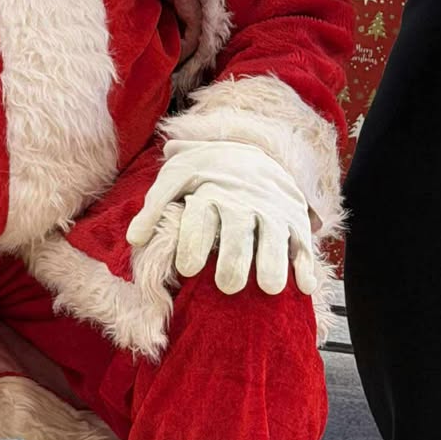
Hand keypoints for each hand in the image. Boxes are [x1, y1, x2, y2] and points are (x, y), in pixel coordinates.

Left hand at [127, 142, 314, 295]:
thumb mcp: (177, 176)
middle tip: (227, 286)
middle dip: (234, 259)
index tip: (188, 268)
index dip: (195, 241)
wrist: (251, 152)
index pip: (201, 217)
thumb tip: (135, 238)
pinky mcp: (296, 219)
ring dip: (272, 262)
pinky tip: (304, 286)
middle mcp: (242, 202)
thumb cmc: (206, 173)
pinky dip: (305, 264)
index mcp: (210, 192)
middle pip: (239, 232)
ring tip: (268, 287)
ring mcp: (272, 210)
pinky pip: (303, 242)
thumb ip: (155, 205)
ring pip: (274, 236)